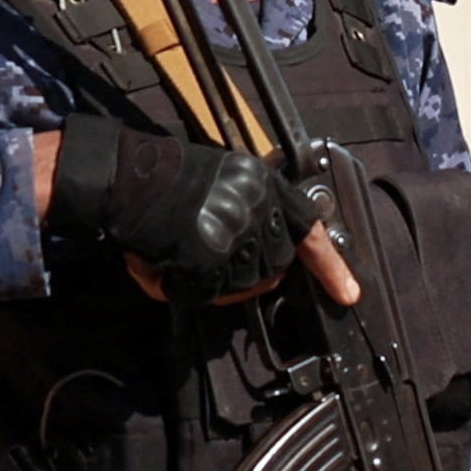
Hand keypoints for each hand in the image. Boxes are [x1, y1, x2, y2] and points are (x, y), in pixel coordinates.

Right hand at [34, 123, 360, 305]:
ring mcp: (233, 233)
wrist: (121, 176)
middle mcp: (256, 207)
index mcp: (264, 186)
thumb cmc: (165, 181)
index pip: (309, 231)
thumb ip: (251, 218)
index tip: (349, 294)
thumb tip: (264, 266)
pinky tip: (159, 266)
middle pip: (272, 270)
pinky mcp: (207, 256)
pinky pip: (206, 293)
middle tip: (205, 264)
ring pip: (240, 287)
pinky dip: (181, 289)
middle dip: (246, 278)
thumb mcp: (226, 184)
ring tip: (175, 259)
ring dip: (209, 285)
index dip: (331, 267)